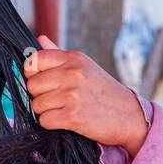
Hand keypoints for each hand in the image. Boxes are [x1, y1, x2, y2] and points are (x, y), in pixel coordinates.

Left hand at [24, 35, 149, 156]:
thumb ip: (59, 55)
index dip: (32, 73)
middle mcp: (73, 74)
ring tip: (63, 110)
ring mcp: (72, 95)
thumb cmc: (104, 91)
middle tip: (54, 100)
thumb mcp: (85, 67)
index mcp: (74, 59)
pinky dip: (51, 124)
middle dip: (39, 95)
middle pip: (32, 85)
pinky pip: (44, 120)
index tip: (41, 81)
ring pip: (36, 105)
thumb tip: (40, 40)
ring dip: (46, 111)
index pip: (34, 60)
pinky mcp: (73, 116)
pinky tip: (65, 120)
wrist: (130, 116)